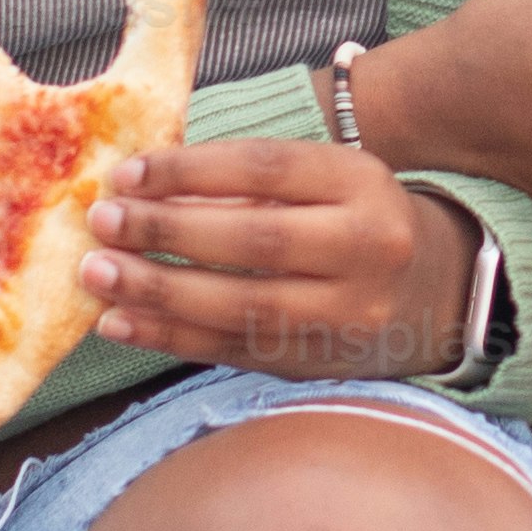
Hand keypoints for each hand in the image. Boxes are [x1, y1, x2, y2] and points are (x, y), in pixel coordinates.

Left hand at [86, 141, 484, 379]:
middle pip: (256, 239)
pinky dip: (171, 337)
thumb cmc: (354, 220)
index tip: (125, 174)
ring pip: (244, 305)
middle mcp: (366, 248)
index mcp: (362, 183)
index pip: (266, 168)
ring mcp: (347, 314)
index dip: (189, 171)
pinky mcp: (320, 361)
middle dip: (168, 231)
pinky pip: (236, 350)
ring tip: (98, 275)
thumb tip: (144, 187)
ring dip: (159, 291)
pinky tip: (121, 322)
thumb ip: (248, 181)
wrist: (433, 293)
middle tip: (102, 223)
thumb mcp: (324, 179)